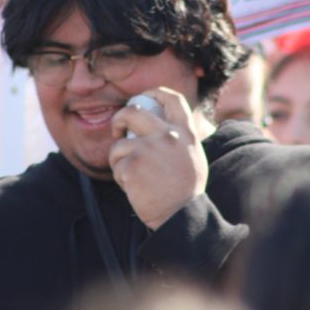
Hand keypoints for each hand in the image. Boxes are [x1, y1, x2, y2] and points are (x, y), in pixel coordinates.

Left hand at [109, 88, 207, 229]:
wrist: (181, 216)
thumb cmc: (186, 191)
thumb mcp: (193, 156)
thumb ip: (180, 139)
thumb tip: (164, 125)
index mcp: (185, 132)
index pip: (171, 99)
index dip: (153, 93)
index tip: (142, 98)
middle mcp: (167, 136)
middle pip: (133, 111)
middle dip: (119, 118)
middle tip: (117, 131)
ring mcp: (148, 149)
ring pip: (119, 145)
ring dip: (118, 159)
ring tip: (130, 174)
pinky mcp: (132, 166)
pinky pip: (117, 166)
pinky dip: (121, 178)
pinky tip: (134, 188)